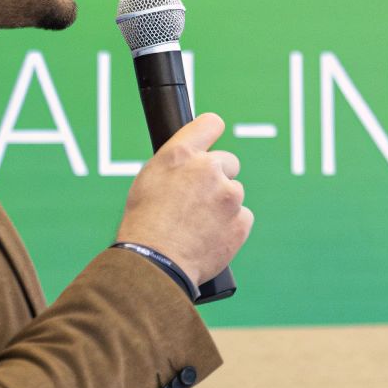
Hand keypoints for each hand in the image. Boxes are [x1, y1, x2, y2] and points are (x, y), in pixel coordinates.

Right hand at [115, 113, 253, 286]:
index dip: (212, 131)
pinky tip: (210, 236)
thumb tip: (193, 157)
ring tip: (198, 224)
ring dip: (223, 204)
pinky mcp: (242, 221)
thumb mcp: (150, 180)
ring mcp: (229, 196)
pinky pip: (243, 217)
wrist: (155, 264)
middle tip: (198, 199)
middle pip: (228, 162)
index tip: (213, 138)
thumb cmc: (144, 224)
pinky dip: (231, 226)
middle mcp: (209, 169)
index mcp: (181, 154)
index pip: (210, 124)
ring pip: (234, 192)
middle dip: (218, 177)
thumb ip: (177, 163)